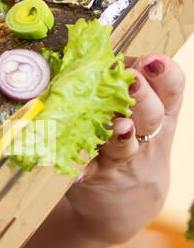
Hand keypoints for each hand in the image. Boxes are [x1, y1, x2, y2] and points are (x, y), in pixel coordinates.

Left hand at [63, 53, 184, 246]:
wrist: (123, 203)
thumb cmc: (129, 142)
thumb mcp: (141, 115)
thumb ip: (128, 84)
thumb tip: (96, 44)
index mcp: (158, 113)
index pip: (171, 89)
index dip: (165, 74)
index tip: (153, 60)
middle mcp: (146, 137)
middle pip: (152, 115)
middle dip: (143, 98)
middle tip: (132, 82)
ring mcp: (123, 160)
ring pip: (125, 146)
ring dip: (120, 135)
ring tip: (117, 126)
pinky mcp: (98, 179)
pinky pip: (90, 173)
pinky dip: (82, 170)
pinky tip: (76, 170)